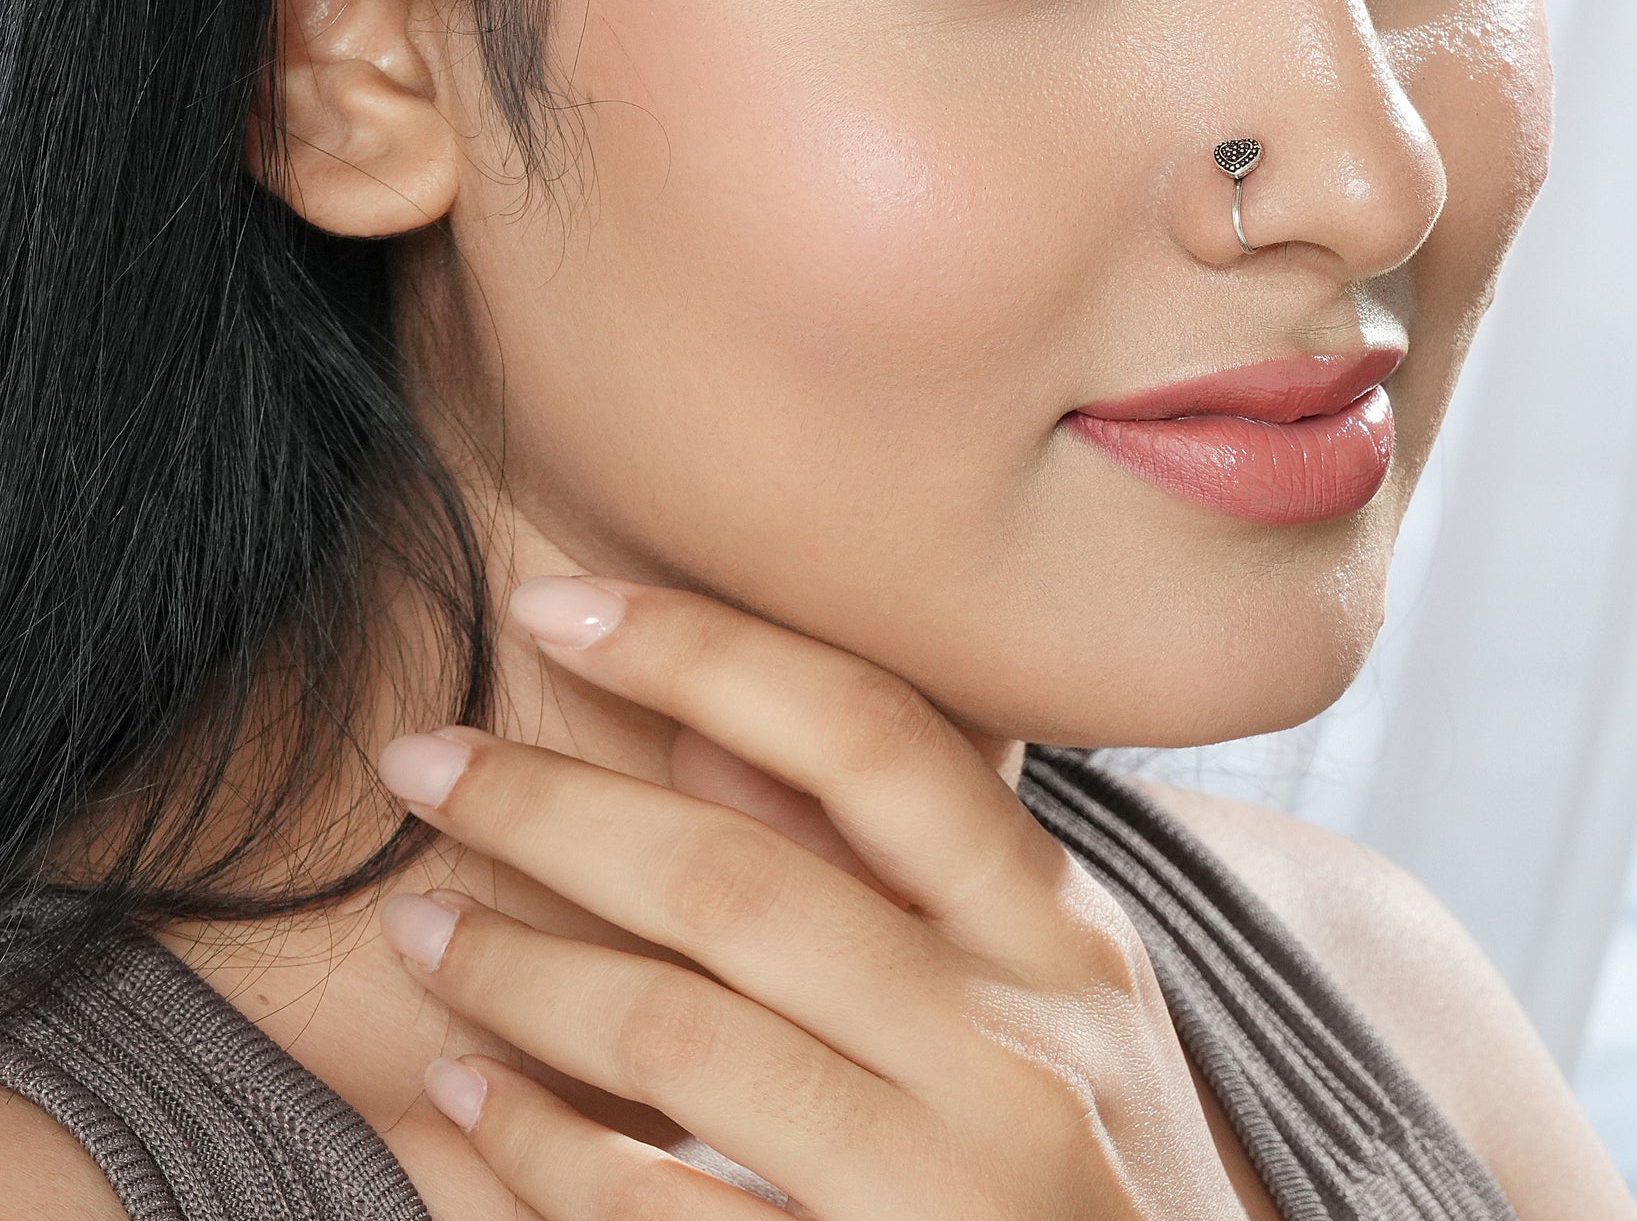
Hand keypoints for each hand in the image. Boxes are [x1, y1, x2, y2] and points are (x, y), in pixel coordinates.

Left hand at [374, 579, 1247, 1219]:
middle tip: (420, 764)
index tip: (557, 608)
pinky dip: (537, 1146)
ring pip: (677, 1036)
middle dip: (549, 807)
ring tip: (415, 929)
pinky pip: (657, 1210)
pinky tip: (466, 1096)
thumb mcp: (1044, 1000)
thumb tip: (702, 733)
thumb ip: (890, 867)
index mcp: (1058, 934)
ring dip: (513, 973)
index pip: (870, 738)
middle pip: (738, 878)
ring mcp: (946, 1192)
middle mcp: (1015, 1045)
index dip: (702, 652)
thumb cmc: (1088, 1171)